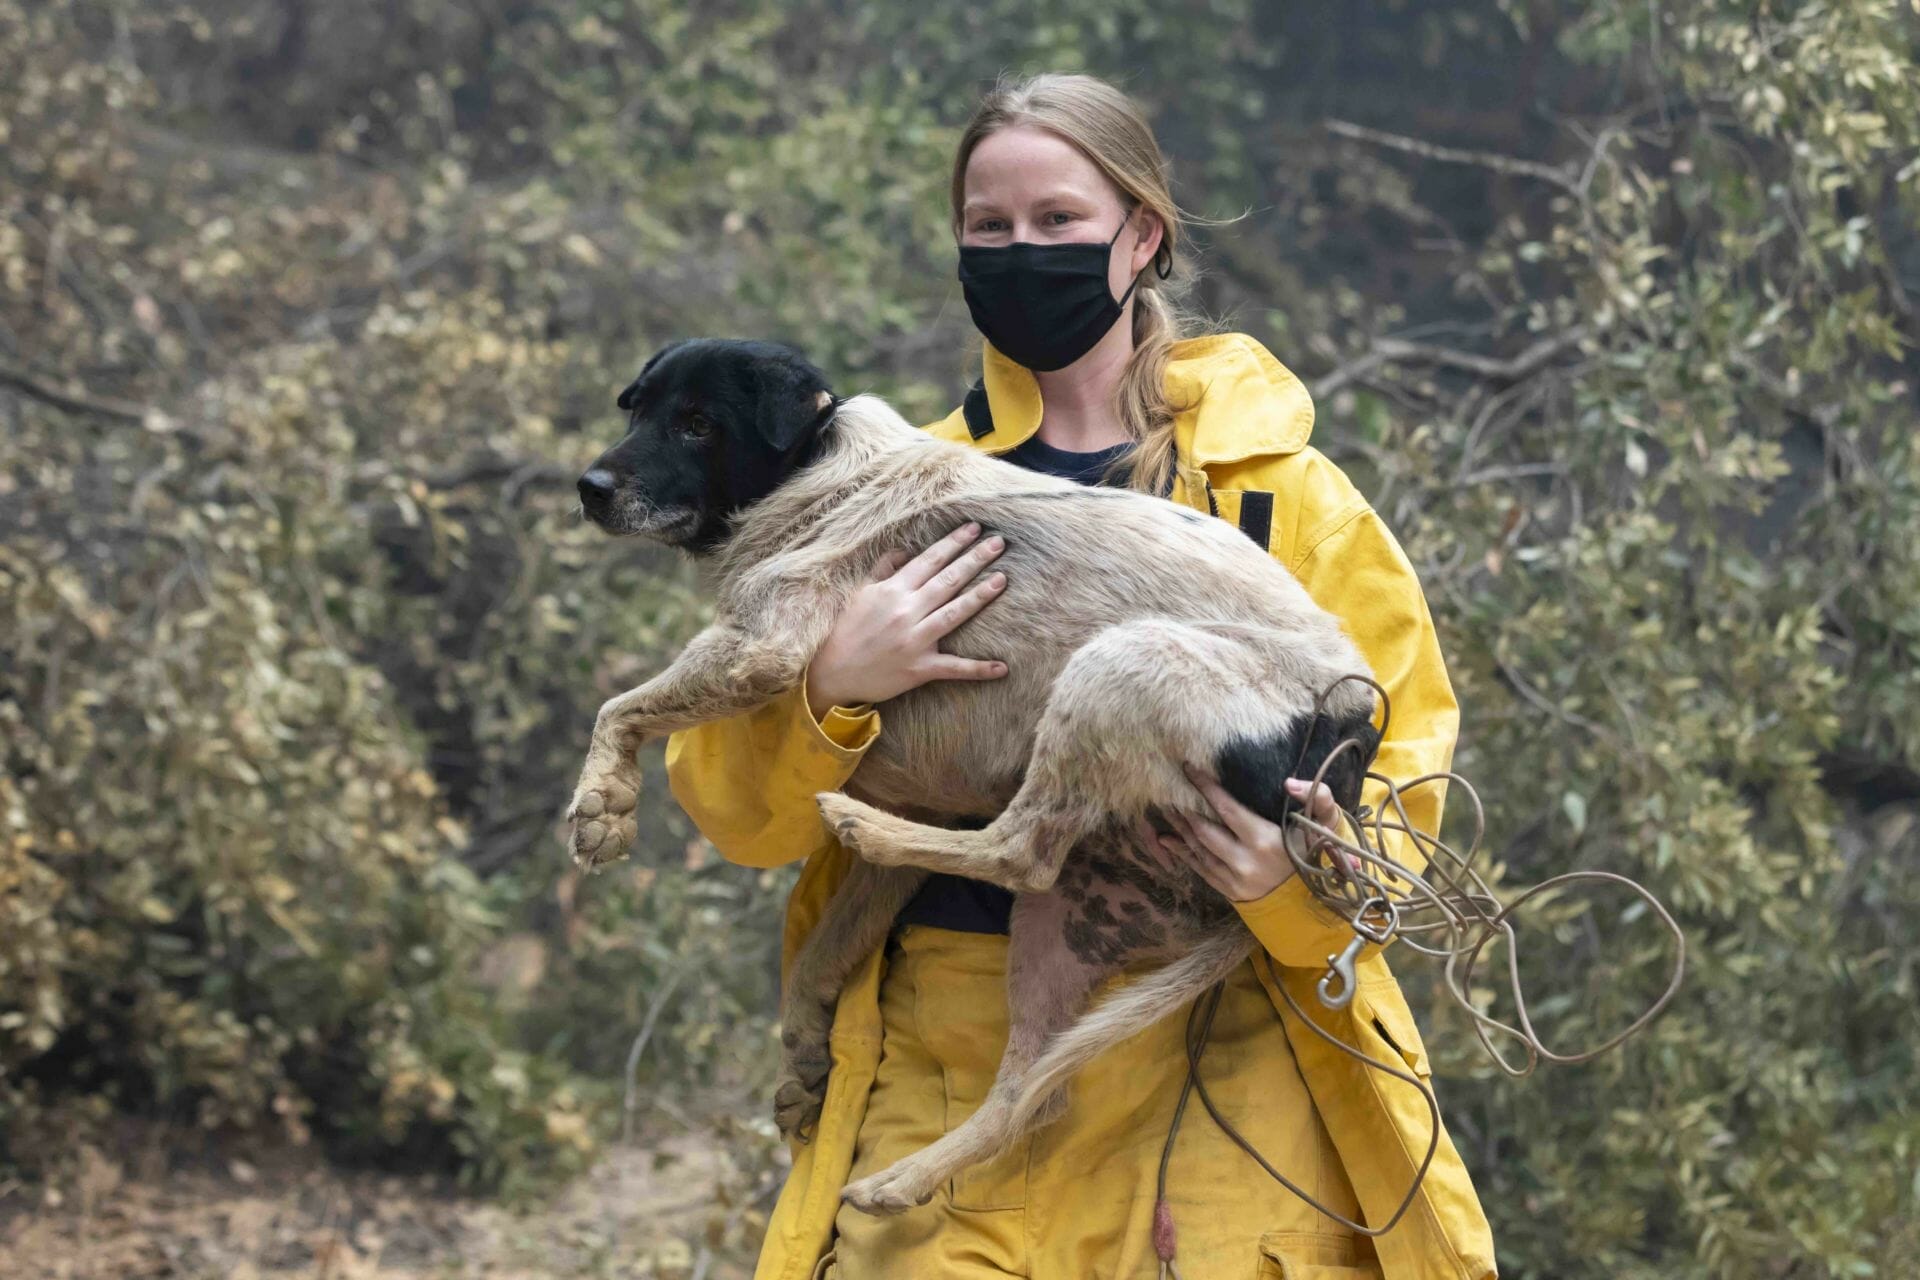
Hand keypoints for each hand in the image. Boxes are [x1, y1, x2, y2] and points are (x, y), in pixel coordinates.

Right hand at [805, 521, 1009, 716]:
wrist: (832, 673)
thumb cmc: (846, 630)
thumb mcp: (860, 593)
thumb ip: (883, 569)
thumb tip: (904, 550)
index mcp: (892, 591)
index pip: (929, 560)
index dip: (953, 543)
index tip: (974, 528)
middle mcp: (906, 611)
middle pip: (948, 580)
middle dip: (975, 559)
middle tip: (999, 543)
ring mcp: (915, 640)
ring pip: (955, 613)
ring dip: (980, 596)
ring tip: (1002, 579)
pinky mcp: (920, 668)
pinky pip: (953, 668)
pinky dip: (978, 669)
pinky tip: (1001, 667)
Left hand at [1152, 765, 1353, 902]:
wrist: (1310, 905)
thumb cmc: (1314, 857)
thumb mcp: (1324, 827)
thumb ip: (1318, 799)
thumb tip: (1290, 782)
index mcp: (1264, 840)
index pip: (1227, 809)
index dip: (1206, 788)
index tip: (1189, 768)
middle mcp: (1243, 860)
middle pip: (1204, 830)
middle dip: (1184, 809)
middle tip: (1166, 789)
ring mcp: (1233, 878)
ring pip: (1197, 849)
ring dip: (1179, 829)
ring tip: (1164, 809)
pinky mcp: (1228, 891)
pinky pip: (1199, 868)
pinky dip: (1181, 853)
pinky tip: (1166, 840)